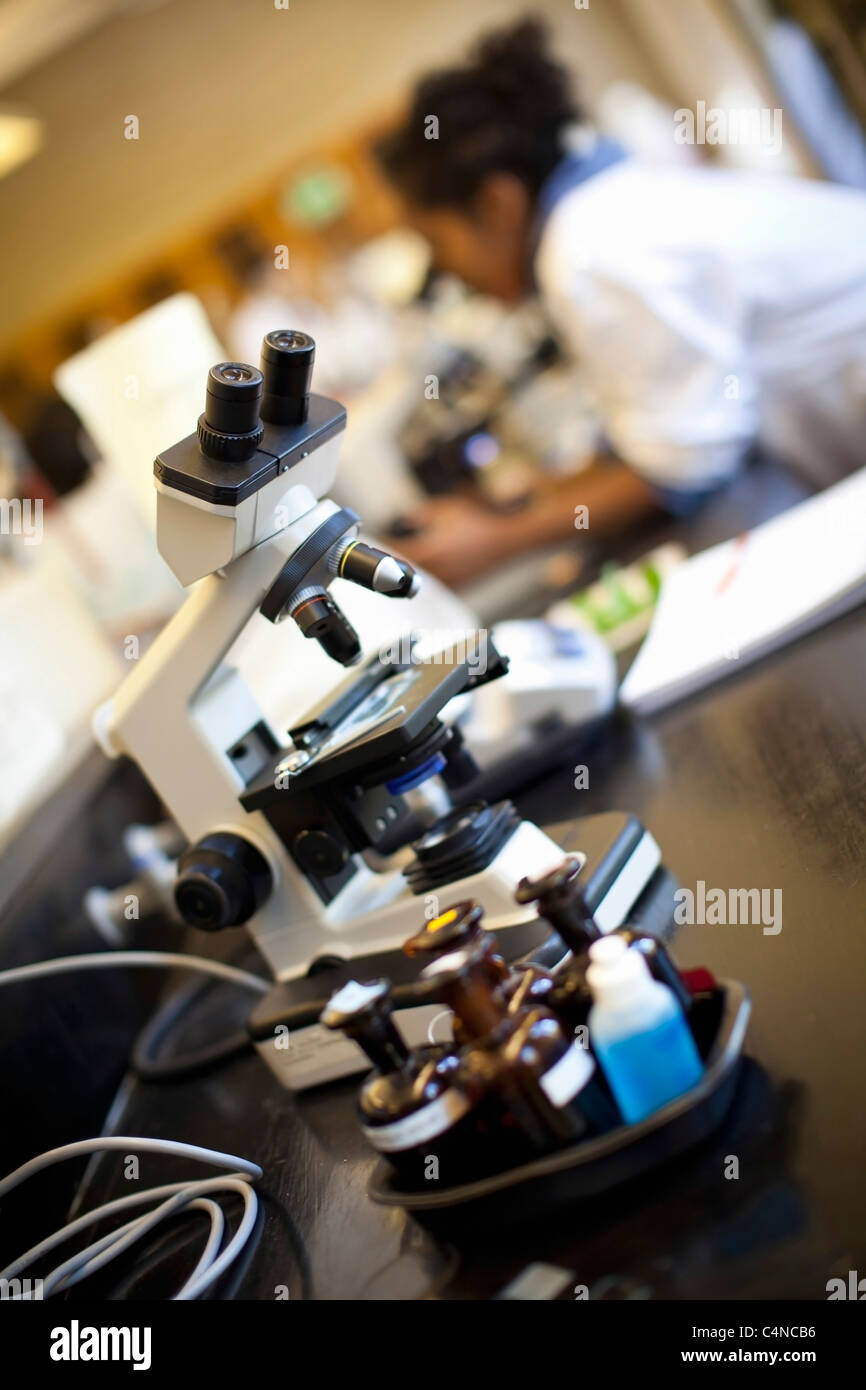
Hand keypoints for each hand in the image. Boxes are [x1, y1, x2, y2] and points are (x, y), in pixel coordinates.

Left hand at [393, 494, 521, 587]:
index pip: (399, 555)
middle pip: (406, 574)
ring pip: (420, 584)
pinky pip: (437, 587)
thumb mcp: (446, 510)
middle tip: (387, 559)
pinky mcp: (459, 586)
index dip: (386, 551)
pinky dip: (429, 581)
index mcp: (433, 550)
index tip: (379, 546)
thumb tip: (405, 518)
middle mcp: (439, 569)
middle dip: (395, 566)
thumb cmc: (478, 523)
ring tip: (402, 568)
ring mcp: (449, 580)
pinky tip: (426, 573)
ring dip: (410, 577)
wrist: (505, 541)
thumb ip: (422, 514)